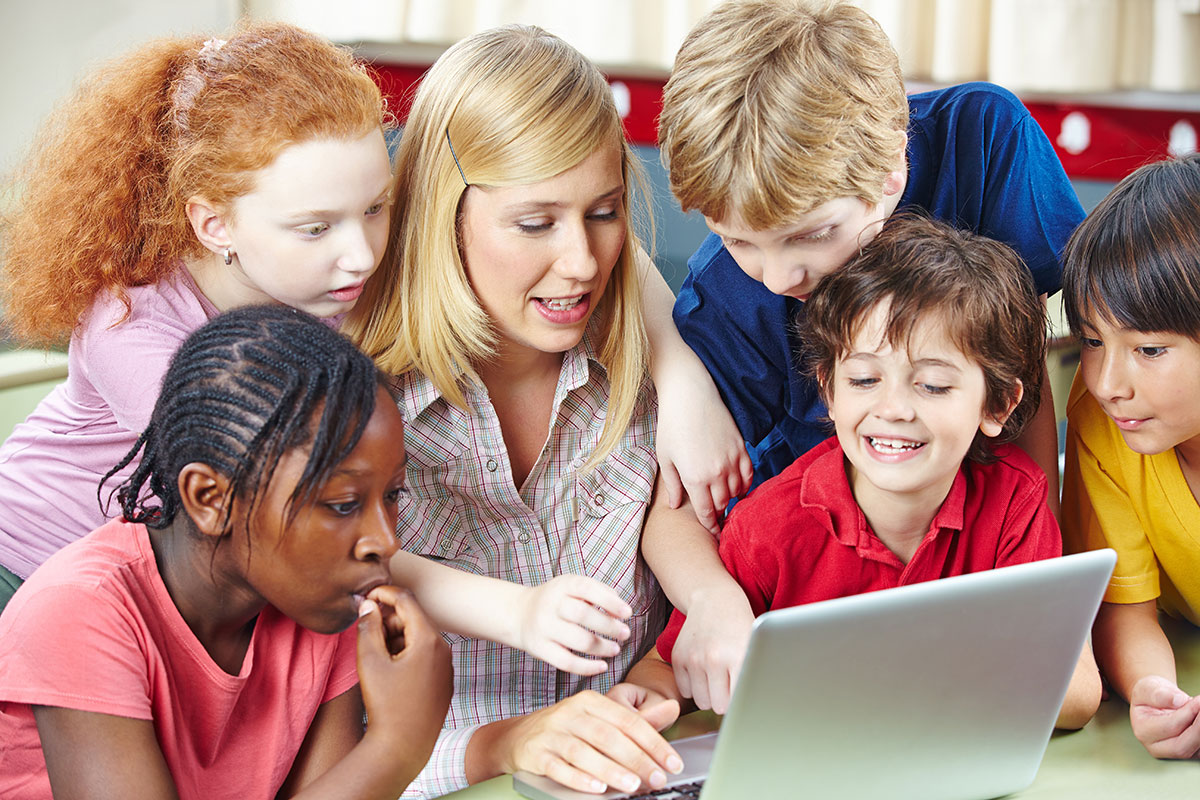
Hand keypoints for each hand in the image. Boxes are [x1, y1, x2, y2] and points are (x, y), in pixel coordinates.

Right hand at [357, 586, 452, 761]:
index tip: (366, 596)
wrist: (404, 747)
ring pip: (419, 638)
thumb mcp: (370, 661)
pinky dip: (407, 654)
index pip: (406, 600)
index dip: (384, 593)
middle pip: (413, 619)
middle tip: (366, 632)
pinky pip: (425, 656)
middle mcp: (444, 648)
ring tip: (377, 658)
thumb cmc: (385, 705)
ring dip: (396, 639)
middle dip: (389, 621)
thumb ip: (368, 627)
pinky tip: (390, 672)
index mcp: (428, 639)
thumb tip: (368, 605)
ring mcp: (447, 666)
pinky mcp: (444, 681)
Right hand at [503, 690, 682, 794]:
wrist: (519, 736)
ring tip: (632, 785)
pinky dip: (579, 778)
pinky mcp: (537, 754)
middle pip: (608, 736)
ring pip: (585, 752)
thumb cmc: (568, 728)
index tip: (672, 762)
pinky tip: (597, 788)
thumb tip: (673, 708)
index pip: (628, 721)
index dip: (653, 742)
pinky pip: (559, 767)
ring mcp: (552, 733)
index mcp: (591, 701)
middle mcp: (571, 713)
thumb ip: (637, 719)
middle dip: (637, 759)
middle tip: (657, 778)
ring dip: (611, 770)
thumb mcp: (601, 718)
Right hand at [517, 574, 632, 675]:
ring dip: (602, 647)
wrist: (519, 613)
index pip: (587, 588)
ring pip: (577, 640)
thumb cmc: (558, 600)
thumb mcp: (573, 587)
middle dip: (608, 626)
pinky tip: (602, 666)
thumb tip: (622, 611)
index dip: (610, 601)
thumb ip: (599, 593)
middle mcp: (550, 604)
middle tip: (625, 633)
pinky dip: (587, 667)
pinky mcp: (539, 648)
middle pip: (583, 615)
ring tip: (615, 649)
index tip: (627, 613)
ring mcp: (543, 627)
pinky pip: (566, 662)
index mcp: (562, 585)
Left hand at [655, 371, 752, 533]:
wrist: (690, 395)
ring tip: (724, 499)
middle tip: (714, 516)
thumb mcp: (665, 457)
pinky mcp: (742, 448)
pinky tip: (737, 485)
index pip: (707, 513)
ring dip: (731, 498)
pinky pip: (749, 475)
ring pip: (738, 491)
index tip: (712, 533)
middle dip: (718, 512)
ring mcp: (732, 460)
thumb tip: (675, 506)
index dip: (710, 526)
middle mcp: (717, 473)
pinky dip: (744, 483)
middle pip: (723, 504)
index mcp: (695, 479)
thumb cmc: (672, 425)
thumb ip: (673, 485)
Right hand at [670, 588, 753, 713]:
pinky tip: (702, 670)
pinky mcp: (678, 658)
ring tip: (717, 676)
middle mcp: (714, 659)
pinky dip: (694, 686)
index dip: (743, 702)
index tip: (745, 698)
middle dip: (725, 699)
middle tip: (730, 683)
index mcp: (739, 656)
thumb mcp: (754, 646)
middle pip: (719, 707)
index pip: (739, 702)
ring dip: (709, 694)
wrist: (713, 599)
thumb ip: (754, 675)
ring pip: (702, 702)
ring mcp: (693, 658)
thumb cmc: (739, 625)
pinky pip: (685, 691)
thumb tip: (757, 705)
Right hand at [1129, 675, 1199, 758]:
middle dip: (1198, 729)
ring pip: (1195, 751)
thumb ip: (1159, 694)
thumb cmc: (1150, 695)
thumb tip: (1178, 700)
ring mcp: (1173, 754)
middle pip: (1182, 748)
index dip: (1187, 713)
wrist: (1156, 701)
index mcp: (1143, 731)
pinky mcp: (1189, 753)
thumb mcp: (1147, 688)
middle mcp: (1156, 748)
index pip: (1170, 726)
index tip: (1198, 700)